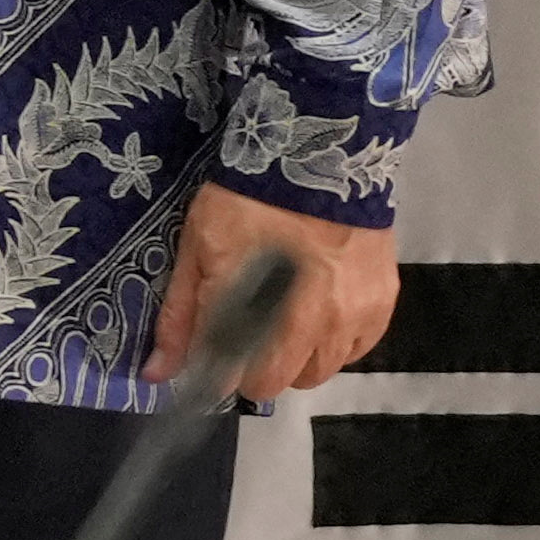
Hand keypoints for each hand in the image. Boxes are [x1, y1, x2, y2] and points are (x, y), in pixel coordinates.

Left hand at [148, 179, 394, 399]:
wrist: (318, 157)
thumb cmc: (246, 202)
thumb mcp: (198, 251)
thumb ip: (181, 317)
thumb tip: (156, 374)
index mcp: (257, 308)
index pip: (233, 376)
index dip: (218, 371)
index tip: (214, 353)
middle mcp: (311, 322)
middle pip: (279, 382)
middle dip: (258, 367)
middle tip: (252, 331)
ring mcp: (353, 315)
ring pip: (321, 371)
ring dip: (300, 358)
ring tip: (288, 319)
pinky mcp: (383, 303)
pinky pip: (358, 349)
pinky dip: (338, 342)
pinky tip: (322, 311)